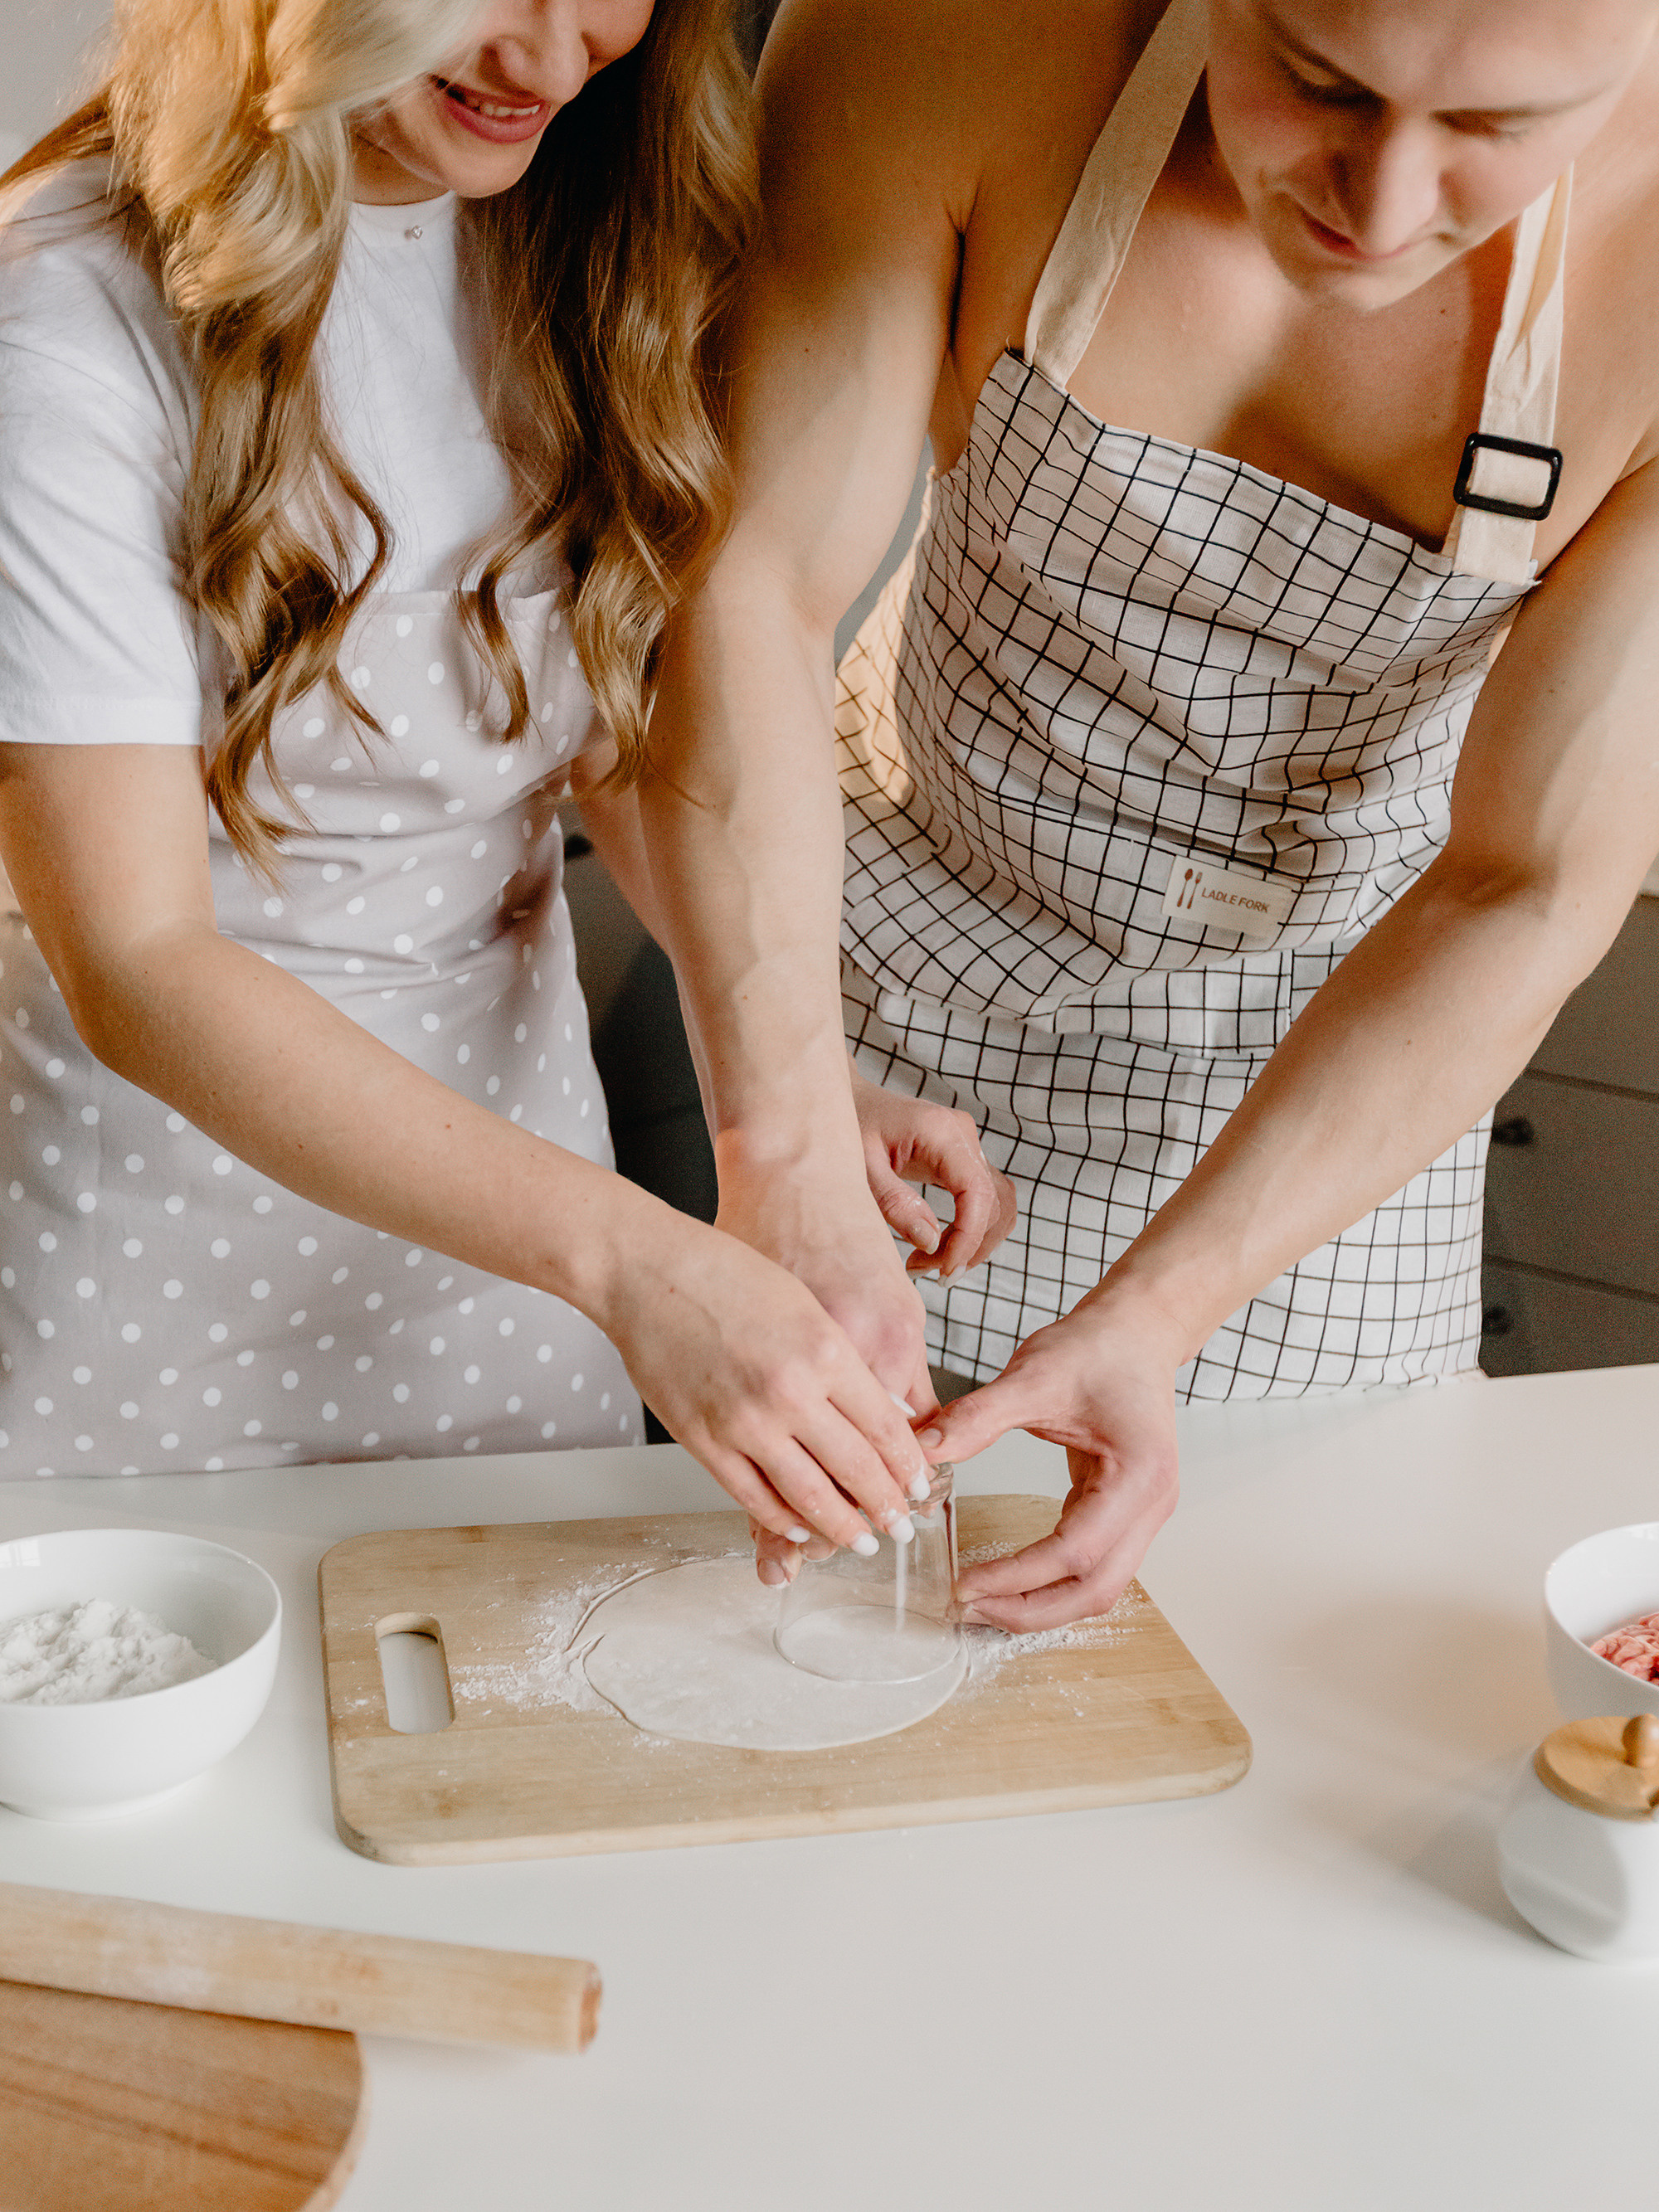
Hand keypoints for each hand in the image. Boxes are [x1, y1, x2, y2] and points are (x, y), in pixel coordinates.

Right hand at [714, 1140, 943, 1587]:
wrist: (646, 1270)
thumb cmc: (726, 1272)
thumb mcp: (807, 1305)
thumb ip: (843, 1363)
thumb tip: (881, 1415)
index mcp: (826, 1350)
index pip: (885, 1428)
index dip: (907, 1467)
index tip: (918, 1486)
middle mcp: (790, 1391)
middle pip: (856, 1470)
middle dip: (885, 1507)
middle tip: (900, 1527)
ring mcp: (743, 1421)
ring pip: (807, 1497)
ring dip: (840, 1528)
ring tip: (860, 1542)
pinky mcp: (702, 1441)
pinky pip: (752, 1497)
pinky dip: (783, 1520)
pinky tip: (801, 1526)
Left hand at [850, 1065, 1016, 1278]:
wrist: (848, 1099)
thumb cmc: (849, 1127)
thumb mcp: (860, 1168)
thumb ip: (894, 1203)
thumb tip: (931, 1243)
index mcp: (941, 1132)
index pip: (977, 1192)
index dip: (968, 1238)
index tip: (944, 1271)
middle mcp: (964, 1136)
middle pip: (993, 1204)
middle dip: (965, 1247)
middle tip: (923, 1271)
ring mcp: (968, 1146)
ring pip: (998, 1205)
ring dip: (975, 1242)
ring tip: (933, 1266)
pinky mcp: (964, 1159)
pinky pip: (986, 1200)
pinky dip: (973, 1229)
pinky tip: (941, 1247)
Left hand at [915, 1298, 1184, 1630]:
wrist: (1135, 1332)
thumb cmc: (1096, 1348)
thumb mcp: (1033, 1376)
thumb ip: (978, 1416)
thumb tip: (922, 1450)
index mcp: (1138, 1474)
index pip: (1076, 1550)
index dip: (1018, 1576)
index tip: (965, 1583)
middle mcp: (1152, 1504)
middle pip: (1097, 1589)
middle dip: (1031, 1609)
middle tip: (969, 1609)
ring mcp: (1145, 1513)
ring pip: (1099, 1588)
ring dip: (1044, 1605)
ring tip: (984, 1604)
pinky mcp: (1127, 1512)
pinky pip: (1094, 1565)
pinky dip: (1053, 1582)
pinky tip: (1010, 1579)